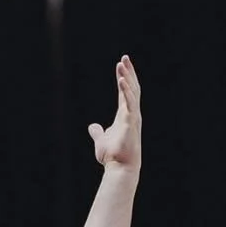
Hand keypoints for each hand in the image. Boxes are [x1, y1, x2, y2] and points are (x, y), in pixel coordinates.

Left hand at [88, 55, 141, 170]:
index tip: (120, 65)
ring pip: (132, 91)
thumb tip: (92, 126)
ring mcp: (133, 116)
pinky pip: (130, 102)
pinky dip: (126, 90)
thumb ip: (98, 132)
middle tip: (124, 57)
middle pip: (132, 87)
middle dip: (129, 72)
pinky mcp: (131, 121)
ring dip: (127, 76)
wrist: (119, 168)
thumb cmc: (113, 156)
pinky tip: (121, 80)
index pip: (125, 93)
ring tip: (122, 63)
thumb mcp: (101, 141)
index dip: (123, 78)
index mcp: (124, 115)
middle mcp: (131, 113)